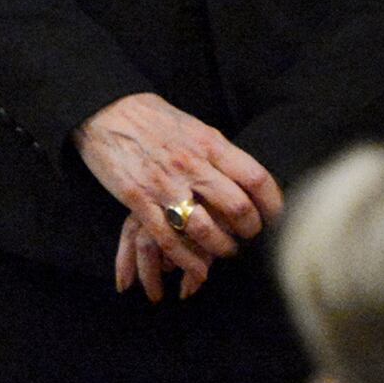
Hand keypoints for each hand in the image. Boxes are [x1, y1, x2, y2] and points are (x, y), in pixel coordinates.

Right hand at [76, 92, 282, 288]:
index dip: (273, 203)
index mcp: (209, 143)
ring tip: (225, 252)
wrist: (107, 111)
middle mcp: (192, 164)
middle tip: (250, 237)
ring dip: (221, 249)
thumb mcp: (194, 127)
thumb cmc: (154, 118)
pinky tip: (199, 271)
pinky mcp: (139, 201)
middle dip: (250, 231)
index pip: (255, 178)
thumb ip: (219, 153)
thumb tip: (246, 178)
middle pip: (237, 207)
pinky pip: (169, 240)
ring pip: (205, 229)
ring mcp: (164, 185)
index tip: (276, 217)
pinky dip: (187, 261)